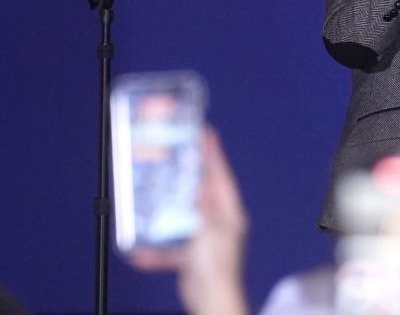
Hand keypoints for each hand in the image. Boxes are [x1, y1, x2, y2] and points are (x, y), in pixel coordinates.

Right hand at [130, 128, 249, 314]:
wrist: (212, 300)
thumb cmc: (214, 264)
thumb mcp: (209, 228)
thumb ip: (203, 206)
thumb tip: (198, 186)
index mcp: (229, 212)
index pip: (221, 176)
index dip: (213, 154)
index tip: (206, 133)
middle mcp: (219, 222)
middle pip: (201, 192)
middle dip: (188, 176)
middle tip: (175, 155)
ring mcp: (205, 239)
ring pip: (183, 217)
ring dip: (167, 210)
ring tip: (151, 195)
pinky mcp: (192, 257)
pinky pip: (171, 247)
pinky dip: (156, 249)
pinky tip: (138, 251)